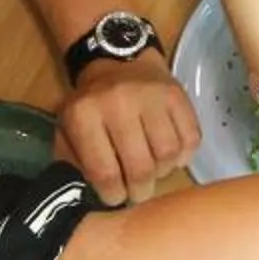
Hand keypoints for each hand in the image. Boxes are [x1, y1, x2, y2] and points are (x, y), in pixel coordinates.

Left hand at [55, 52, 198, 204]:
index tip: (115, 198)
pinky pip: (190, 138)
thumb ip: (72, 163)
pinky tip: (171, 156)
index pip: (104, 171)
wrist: (119, 61)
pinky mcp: (177, 95)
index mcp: (83, 113)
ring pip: (168, 155)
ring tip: (153, 171)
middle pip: (140, 167)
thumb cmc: (92, 105)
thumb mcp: (67, 130)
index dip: (113, 194)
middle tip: (138, 193)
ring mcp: (151, 96)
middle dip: (140, 191)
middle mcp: (118, 102)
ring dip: (162, 172)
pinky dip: (184, 156)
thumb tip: (87, 196)